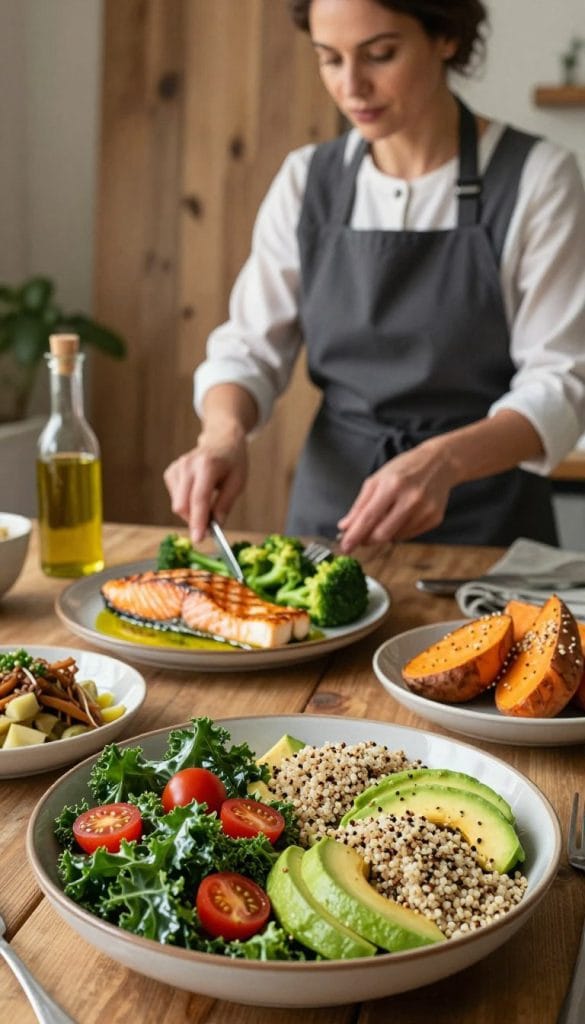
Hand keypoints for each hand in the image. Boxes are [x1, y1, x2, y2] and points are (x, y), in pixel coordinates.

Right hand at [164, 428, 247, 541]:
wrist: (221, 440)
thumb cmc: (233, 461)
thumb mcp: (238, 482)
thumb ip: (225, 504)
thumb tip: (215, 525)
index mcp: (207, 465)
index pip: (199, 498)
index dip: (198, 521)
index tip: (199, 539)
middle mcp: (188, 465)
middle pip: (182, 504)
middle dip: (194, 521)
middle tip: (210, 527)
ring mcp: (177, 467)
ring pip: (177, 504)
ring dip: (191, 513)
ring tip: (209, 504)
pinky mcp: (171, 472)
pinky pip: (175, 498)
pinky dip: (186, 504)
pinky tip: (198, 494)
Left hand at [337, 440, 456, 550]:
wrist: (439, 463)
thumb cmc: (405, 469)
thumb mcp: (377, 479)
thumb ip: (360, 505)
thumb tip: (345, 526)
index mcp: (393, 485)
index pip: (369, 517)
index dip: (355, 535)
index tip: (345, 547)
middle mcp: (411, 499)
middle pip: (382, 533)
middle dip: (367, 540)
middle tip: (360, 538)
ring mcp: (425, 510)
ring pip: (395, 537)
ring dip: (383, 533)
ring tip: (386, 516)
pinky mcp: (434, 519)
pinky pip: (408, 535)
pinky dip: (398, 531)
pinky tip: (401, 516)